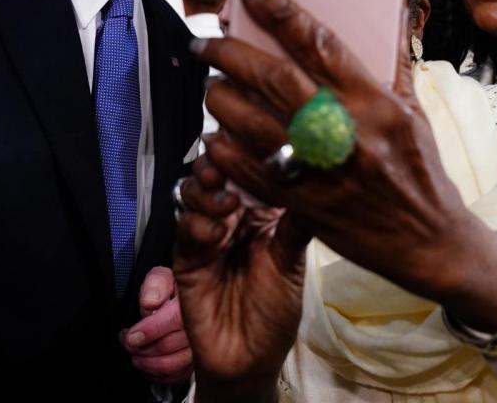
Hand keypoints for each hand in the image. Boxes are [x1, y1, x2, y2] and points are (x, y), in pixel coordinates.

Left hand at [120, 267, 191, 384]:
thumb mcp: (164, 276)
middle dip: (141, 347)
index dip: (149, 330)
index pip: (175, 320)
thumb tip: (150, 303)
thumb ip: (156, 284)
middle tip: (127, 341)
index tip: (131, 335)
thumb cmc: (175, 289)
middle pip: (169, 346)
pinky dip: (156, 375)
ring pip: (170, 365)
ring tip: (134, 354)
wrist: (189, 302)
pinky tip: (146, 365)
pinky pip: (175, 377)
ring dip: (145, 363)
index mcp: (196, 303)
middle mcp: (204, 328)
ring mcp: (202, 349)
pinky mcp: (197, 365)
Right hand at [174, 152, 308, 402]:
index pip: (251, 171)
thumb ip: (296, 224)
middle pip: (217, 172)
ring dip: (206, 191)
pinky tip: (213, 233)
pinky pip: (183, 225)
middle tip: (227, 166)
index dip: (247, 152)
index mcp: (263, 213)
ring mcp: (208, 233)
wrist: (246, 359)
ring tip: (227, 205)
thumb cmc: (274, 312)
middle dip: (218, 163)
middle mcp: (234, 216)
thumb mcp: (291, 264)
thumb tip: (313, 180)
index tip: (250, 138)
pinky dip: (196, 222)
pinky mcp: (185, 254)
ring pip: (195, 191)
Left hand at [191, 0, 496, 332]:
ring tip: (212, 85)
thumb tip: (391, 9)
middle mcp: (345, 132)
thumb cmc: (420, 170)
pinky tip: (216, 136)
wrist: (428, 241)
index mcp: (373, 102)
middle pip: (275, 79)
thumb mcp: (413, 111)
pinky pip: (249, 171)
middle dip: (231, 52)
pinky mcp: (303, 204)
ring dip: (222, 99)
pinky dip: (225, 150)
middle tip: (206, 42)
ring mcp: (321, 170)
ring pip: (253, 123)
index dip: (280, 11)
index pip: (319, 42)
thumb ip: (392, 61)